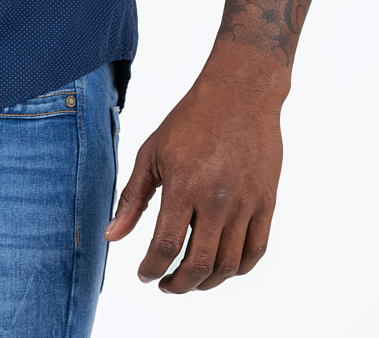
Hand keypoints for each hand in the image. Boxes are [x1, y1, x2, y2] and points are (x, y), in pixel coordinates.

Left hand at [103, 75, 282, 291]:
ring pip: (228, 265)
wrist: (239, 93)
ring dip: (207, 282)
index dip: (151, 269)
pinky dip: (238, 269)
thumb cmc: (190, 120)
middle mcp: (216, 200)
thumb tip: (111, 236)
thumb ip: (132, 198)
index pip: (164, 246)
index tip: (145, 275)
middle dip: (178, 285)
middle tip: (166, 285)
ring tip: (191, 279)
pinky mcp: (267, 202)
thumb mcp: (152, 153)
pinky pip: (256, 252)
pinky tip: (222, 267)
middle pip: (198, 265)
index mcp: (183, 186)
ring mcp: (245, 204)